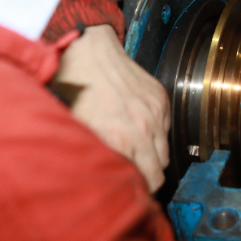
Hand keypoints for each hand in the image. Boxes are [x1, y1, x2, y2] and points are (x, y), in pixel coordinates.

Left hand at [52, 24, 170, 191]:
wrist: (87, 50)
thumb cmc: (74, 88)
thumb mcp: (76, 128)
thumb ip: (94, 156)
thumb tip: (101, 177)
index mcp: (119, 138)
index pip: (144, 181)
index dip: (137, 190)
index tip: (129, 190)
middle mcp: (142, 127)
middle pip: (159, 172)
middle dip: (148, 179)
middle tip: (134, 177)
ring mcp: (154, 112)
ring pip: (164, 152)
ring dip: (153, 157)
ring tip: (136, 153)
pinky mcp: (160, 98)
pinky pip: (166, 128)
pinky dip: (156, 134)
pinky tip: (138, 128)